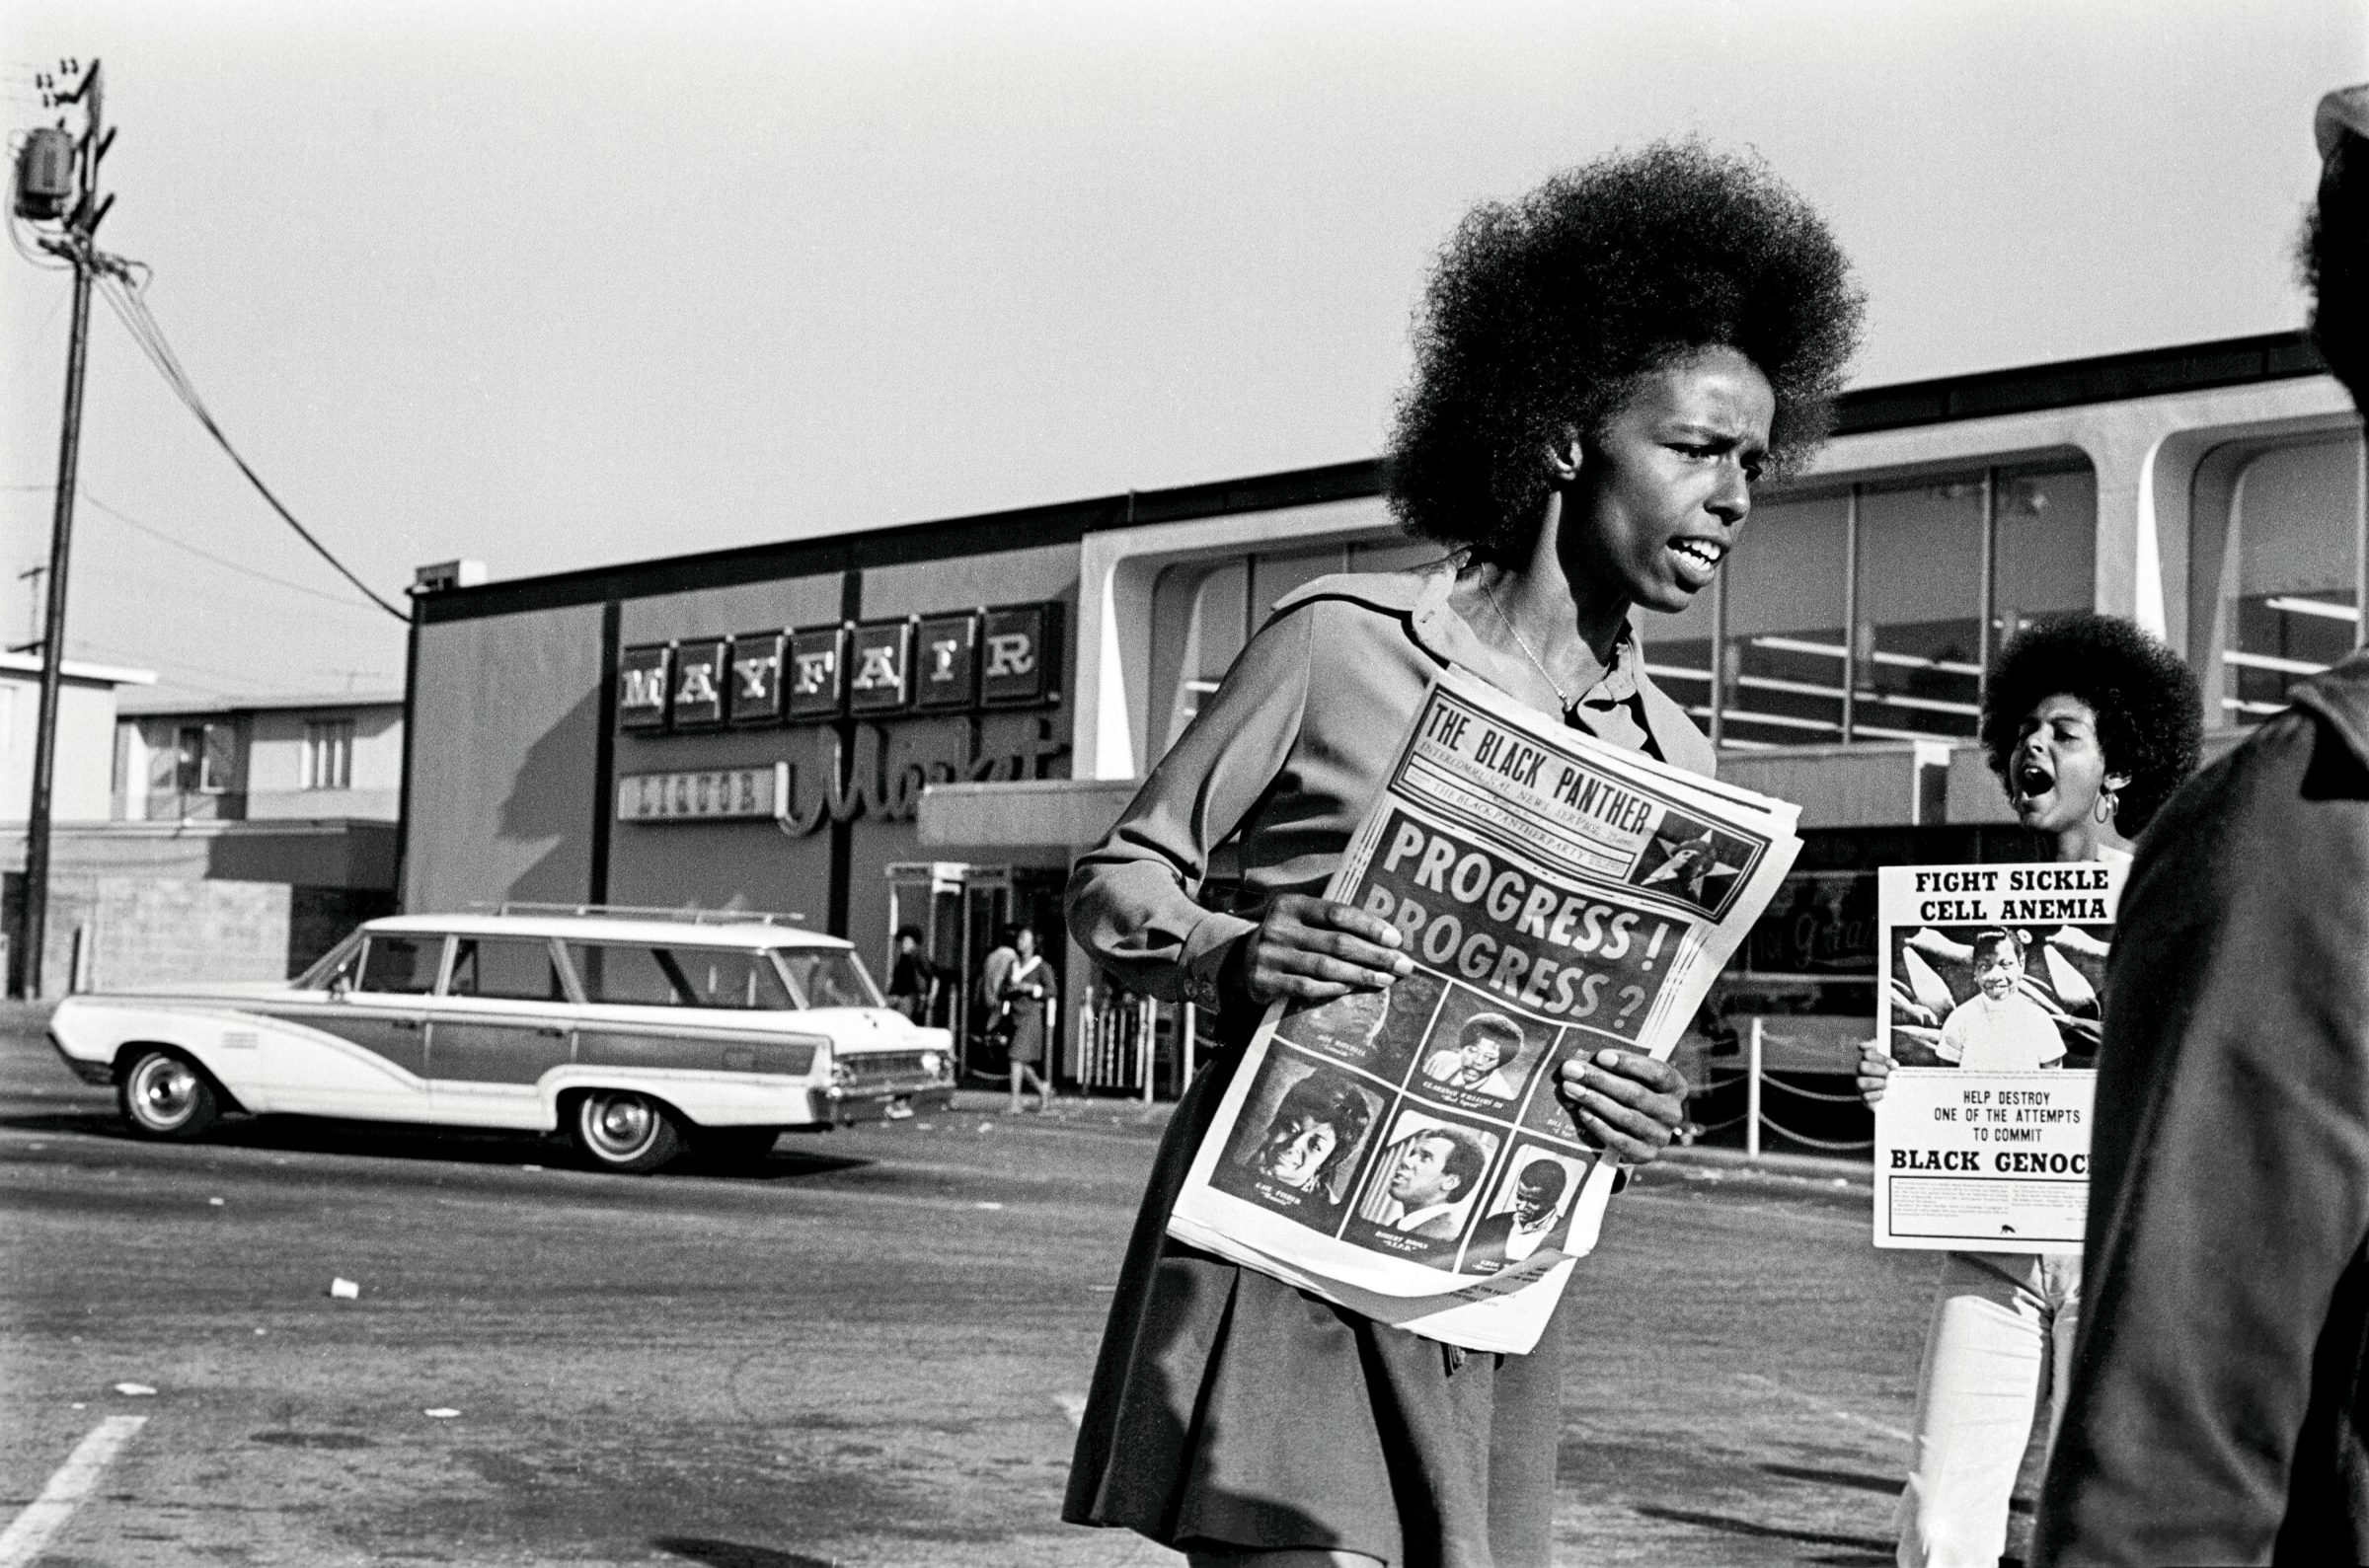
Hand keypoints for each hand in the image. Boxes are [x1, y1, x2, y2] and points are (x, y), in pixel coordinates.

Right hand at [1223, 893, 1414, 1007]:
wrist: (1238, 959)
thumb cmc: (1287, 938)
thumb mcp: (1301, 919)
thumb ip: (1332, 922)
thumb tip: (1384, 936)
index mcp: (1292, 904)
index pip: (1337, 912)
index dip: (1369, 926)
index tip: (1396, 939)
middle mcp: (1279, 927)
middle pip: (1337, 942)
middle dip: (1375, 955)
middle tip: (1402, 965)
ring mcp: (1270, 955)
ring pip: (1325, 967)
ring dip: (1361, 975)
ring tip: (1385, 980)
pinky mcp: (1265, 981)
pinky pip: (1307, 987)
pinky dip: (1333, 988)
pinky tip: (1352, 988)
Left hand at [1556, 1049, 1684, 1164]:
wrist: (1630, 1133)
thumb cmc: (1627, 1093)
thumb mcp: (1630, 1077)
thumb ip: (1615, 1067)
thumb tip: (1583, 1060)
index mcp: (1675, 1086)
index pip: (1657, 1072)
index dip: (1629, 1063)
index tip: (1600, 1056)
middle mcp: (1672, 1112)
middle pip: (1636, 1094)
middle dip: (1600, 1080)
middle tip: (1572, 1070)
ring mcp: (1660, 1136)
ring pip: (1627, 1116)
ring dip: (1595, 1101)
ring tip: (1570, 1088)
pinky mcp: (1645, 1154)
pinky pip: (1621, 1140)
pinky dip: (1600, 1125)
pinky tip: (1582, 1112)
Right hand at [1857, 1041, 1894, 1104]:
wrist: (1903, 1094)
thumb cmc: (1896, 1072)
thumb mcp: (1891, 1057)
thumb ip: (1879, 1046)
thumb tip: (1861, 1046)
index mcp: (1868, 1060)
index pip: (1868, 1054)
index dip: (1882, 1059)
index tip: (1896, 1065)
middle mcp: (1862, 1072)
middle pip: (1862, 1067)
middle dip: (1878, 1070)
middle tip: (1891, 1075)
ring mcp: (1862, 1086)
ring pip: (1861, 1082)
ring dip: (1877, 1083)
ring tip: (1890, 1084)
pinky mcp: (1866, 1100)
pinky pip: (1865, 1097)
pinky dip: (1877, 1095)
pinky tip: (1886, 1094)